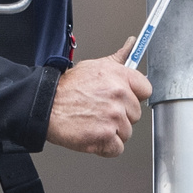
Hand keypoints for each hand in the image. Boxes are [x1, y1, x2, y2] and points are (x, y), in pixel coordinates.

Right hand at [46, 37, 152, 156]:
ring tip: (95, 122)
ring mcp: (114, 117)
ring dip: (113, 132)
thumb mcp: (95, 66)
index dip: (134, 96)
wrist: (47, 106)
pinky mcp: (106, 136)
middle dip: (121, 115)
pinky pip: (117, 148)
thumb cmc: (67, 88)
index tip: (125, 99)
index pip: (145, 89)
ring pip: (127, 132)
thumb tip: (131, 44)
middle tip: (102, 111)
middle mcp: (119, 95)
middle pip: (136, 114)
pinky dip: (106, 146)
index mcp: (119, 76)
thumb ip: (118, 58)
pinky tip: (94, 135)